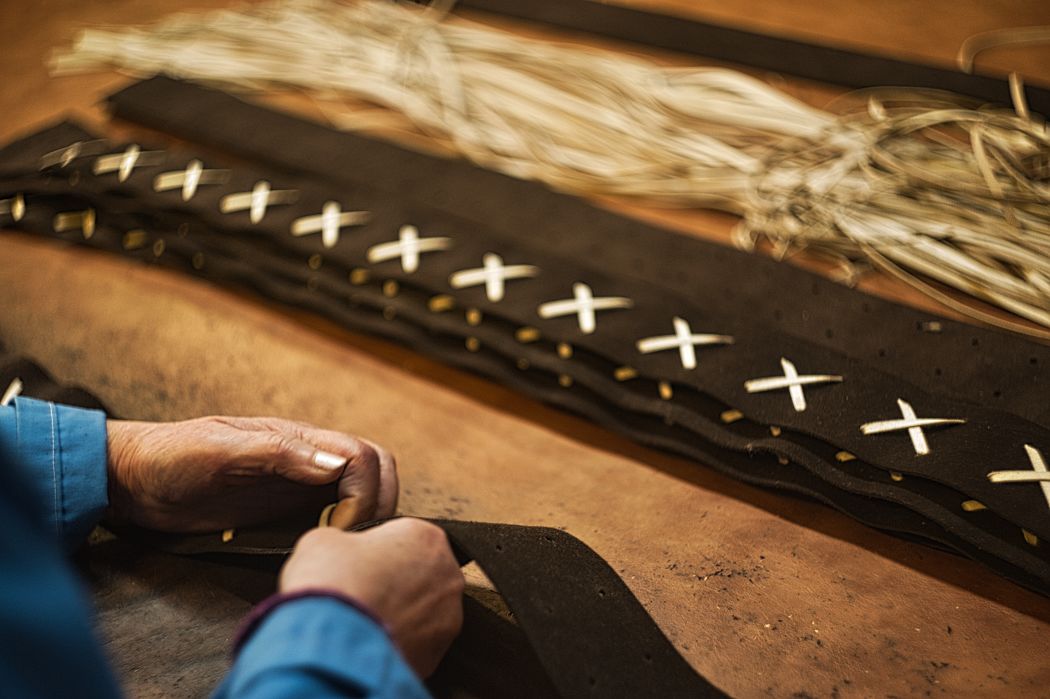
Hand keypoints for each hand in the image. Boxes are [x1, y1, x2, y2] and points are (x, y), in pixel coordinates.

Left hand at [105, 416, 397, 531]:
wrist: (134, 481)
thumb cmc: (171, 457)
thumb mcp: (219, 450)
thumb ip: (278, 453)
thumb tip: (337, 464)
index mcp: (297, 439)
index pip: (363, 456)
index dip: (365, 493)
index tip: (338, 528)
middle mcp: (307, 460)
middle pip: (375, 471)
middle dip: (378, 505)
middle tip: (348, 542)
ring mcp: (299, 487)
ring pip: (361, 494)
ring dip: (366, 519)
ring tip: (339, 549)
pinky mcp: (286, 513)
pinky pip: (333, 518)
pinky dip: (342, 535)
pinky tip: (322, 553)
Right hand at [280, 519, 463, 677]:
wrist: (330, 644)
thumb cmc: (332, 586)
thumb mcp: (324, 540)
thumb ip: (346, 541)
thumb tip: (344, 553)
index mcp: (426, 537)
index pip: (405, 537)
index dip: (377, 551)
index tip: (360, 564)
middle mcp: (447, 573)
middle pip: (420, 573)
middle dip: (395, 582)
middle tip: (364, 593)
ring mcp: (448, 616)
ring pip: (423, 610)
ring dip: (400, 613)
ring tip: (366, 621)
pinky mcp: (439, 652)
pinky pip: (419, 641)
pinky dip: (400, 641)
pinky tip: (373, 641)